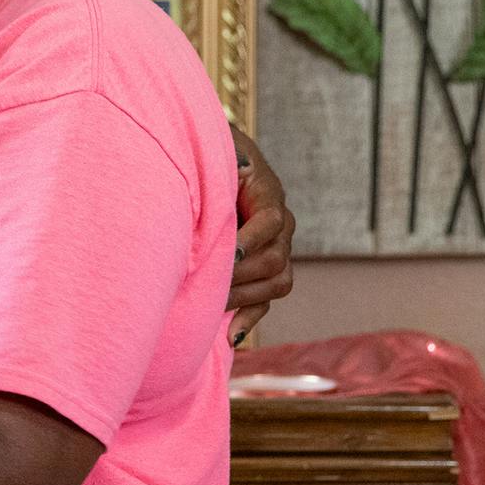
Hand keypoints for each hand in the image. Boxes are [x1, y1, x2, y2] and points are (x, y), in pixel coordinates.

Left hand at [227, 126, 296, 346]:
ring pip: (278, 281)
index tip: (228, 252)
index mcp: (268, 191)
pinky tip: (230, 337)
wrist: (204, 167)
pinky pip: (266, 300)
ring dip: (245, 296)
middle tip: (208, 282)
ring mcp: (276, 249)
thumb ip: (226, 158)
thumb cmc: (205, 154)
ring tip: (213, 303)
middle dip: (242, 273)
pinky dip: (250, 319)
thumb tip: (239, 171)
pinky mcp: (264, 272)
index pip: (272, 220)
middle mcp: (280, 223)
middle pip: (276, 257)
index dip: (252, 238)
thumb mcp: (215, 148)